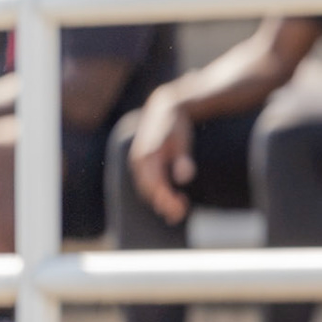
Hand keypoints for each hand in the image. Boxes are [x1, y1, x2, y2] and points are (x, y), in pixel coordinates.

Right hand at [128, 92, 195, 223]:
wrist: (164, 108)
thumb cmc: (175, 125)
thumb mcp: (181, 139)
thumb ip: (182, 157)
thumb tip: (184, 177)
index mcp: (144, 156)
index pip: (152, 184)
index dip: (165, 199)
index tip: (179, 207)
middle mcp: (138, 162)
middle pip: (148, 190)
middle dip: (164, 204)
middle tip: (181, 213)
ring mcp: (139, 164)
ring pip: (148, 189)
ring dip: (162, 202)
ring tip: (180, 211)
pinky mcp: (145, 165)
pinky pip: (150, 184)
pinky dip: (161, 194)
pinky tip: (175, 201)